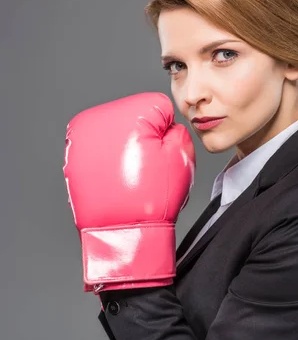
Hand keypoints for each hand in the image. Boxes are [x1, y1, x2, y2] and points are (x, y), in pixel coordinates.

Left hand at [63, 92, 195, 294]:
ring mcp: (80, 139)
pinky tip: (115, 180)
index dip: (166, 132)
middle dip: (142, 138)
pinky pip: (99, 151)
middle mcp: (97, 119)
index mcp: (126, 112)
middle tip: (146, 167)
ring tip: (130, 175)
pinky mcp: (73, 157)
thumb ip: (177, 129)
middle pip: (133, 117)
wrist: (125, 232)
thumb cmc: (153, 198)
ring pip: (114, 134)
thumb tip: (165, 126)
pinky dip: (107, 162)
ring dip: (124, 148)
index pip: (158, 107)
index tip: (160, 154)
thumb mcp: (182, 155)